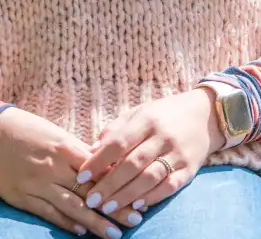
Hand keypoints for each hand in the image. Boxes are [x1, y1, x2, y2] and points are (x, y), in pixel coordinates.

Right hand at [0, 107, 139, 238]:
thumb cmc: (30, 130)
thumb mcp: (57, 136)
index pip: (100, 170)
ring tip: (114, 233)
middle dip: (114, 207)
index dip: (120, 183)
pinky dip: (65, 223)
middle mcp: (54, 168)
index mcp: (67, 148)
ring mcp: (38, 184)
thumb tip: (103, 164)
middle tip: (135, 220)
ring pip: (72, 206)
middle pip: (91, 191)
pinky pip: (48, 212)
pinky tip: (81, 232)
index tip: (139, 194)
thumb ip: (79, 152)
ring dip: (94, 222)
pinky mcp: (23, 198)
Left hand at [75, 90, 224, 219]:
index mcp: (148, 118)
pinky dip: (152, 197)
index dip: (98, 161)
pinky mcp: (190, 167)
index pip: (119, 142)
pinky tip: (136, 205)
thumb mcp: (141, 112)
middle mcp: (164, 135)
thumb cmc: (165, 114)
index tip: (80, 177)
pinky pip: (170, 185)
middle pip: (133, 163)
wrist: (207, 114)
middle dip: (109, 184)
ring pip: (150, 177)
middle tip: (91, 200)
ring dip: (127, 195)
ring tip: (107, 208)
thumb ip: (116, 128)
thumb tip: (91, 150)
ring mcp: (178, 152)